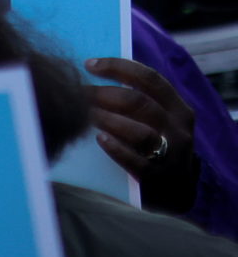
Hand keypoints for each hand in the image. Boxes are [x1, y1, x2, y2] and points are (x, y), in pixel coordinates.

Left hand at [86, 58, 198, 211]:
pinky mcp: (159, 177)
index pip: (150, 79)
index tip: (89, 64)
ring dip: (106, 119)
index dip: (119, 67)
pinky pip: (137, 161)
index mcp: (179, 109)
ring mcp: (172, 154)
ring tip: (83, 115)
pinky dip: (116, 148)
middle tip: (76, 93)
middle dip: (103, 94)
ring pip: (139, 131)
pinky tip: (99, 139)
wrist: (176, 192)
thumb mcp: (158, 123)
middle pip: (139, 103)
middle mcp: (179, 129)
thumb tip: (94, 77)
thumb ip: (139, 104)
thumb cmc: (156, 148)